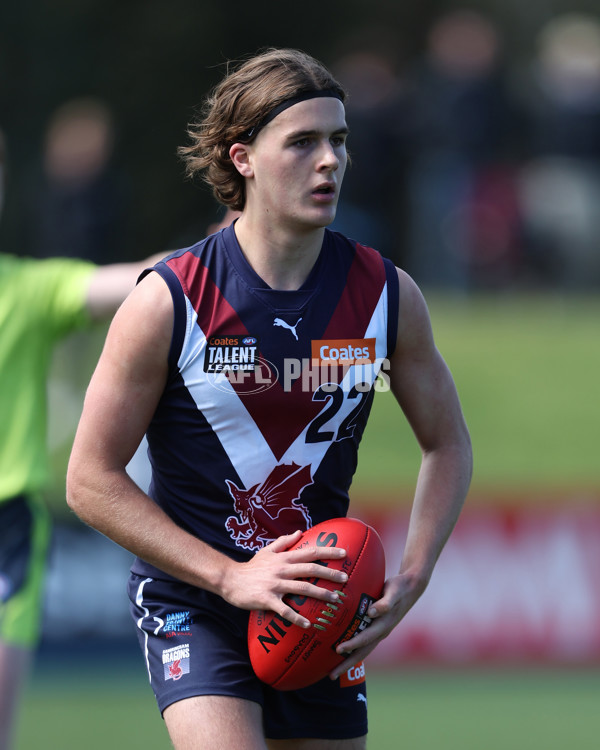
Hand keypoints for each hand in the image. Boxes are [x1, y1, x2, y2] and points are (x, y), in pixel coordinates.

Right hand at [221, 530, 348, 628]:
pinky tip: (308, 624)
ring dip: (320, 594)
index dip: (327, 551)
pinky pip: (284, 610)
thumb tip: (300, 532)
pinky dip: (296, 617)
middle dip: (330, 573)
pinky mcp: (266, 599)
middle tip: (345, 578)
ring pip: (302, 588)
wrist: (229, 579)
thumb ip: (284, 542)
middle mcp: (282, 569)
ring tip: (335, 600)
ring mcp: (275, 585)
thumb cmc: (251, 567)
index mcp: (284, 558)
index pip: (310, 552)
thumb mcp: (267, 550)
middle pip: (310, 569)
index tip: (343, 552)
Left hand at [328, 572, 426, 679]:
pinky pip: (363, 643)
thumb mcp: (393, 592)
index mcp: (384, 626)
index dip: (352, 645)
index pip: (365, 639)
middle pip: (362, 652)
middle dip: (347, 664)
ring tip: (333, 669)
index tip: (338, 650)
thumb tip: (371, 612)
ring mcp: (379, 632)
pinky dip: (352, 649)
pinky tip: (342, 650)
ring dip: (348, 660)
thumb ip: (384, 603)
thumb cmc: (400, 588)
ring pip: (362, 650)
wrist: (410, 587)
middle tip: (331, 676)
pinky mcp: (377, 628)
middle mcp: (381, 632)